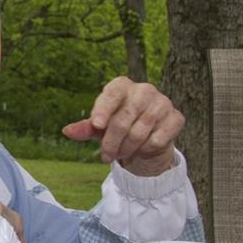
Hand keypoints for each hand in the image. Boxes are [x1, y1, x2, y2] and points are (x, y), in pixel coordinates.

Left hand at [62, 76, 184, 175]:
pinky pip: (157, 139)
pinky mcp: (176, 117)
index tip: (96, 125)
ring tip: (121, 153)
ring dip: (127, 148)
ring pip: (140, 132)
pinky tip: (142, 148)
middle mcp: (144, 90)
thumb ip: (85, 128)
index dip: (103, 109)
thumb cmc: (117, 125)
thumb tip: (67, 131)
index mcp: (121, 85)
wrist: (147, 136)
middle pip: (123, 119)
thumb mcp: (99, 127)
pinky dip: (145, 149)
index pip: (112, 94)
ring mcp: (162, 102)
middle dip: (111, 142)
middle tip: (105, 156)